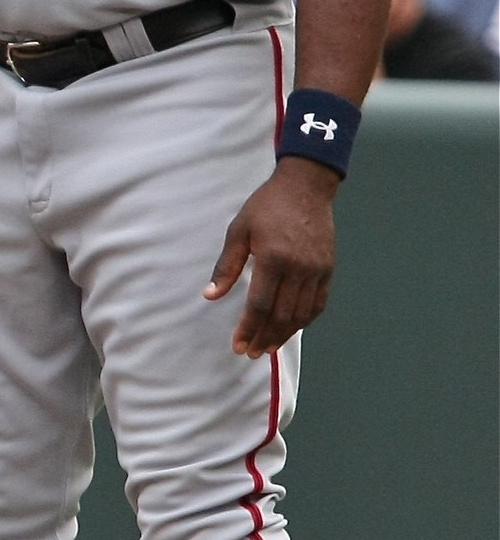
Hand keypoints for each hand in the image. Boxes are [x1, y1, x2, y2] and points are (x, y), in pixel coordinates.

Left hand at [203, 158, 336, 357]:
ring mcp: (316, 270)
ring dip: (284, 334)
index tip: (238, 345)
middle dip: (264, 337)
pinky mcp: (328, 269)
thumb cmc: (268, 206)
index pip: (259, 305)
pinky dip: (305, 320)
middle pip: (281, 315)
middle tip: (251, 352)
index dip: (248, 329)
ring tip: (268, 346)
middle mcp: (298, 268)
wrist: (305, 186)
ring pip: (301, 314)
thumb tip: (211, 295)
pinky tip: (292, 328)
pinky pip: (318, 303)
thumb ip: (226, 265)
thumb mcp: (239, 230)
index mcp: (273, 258)